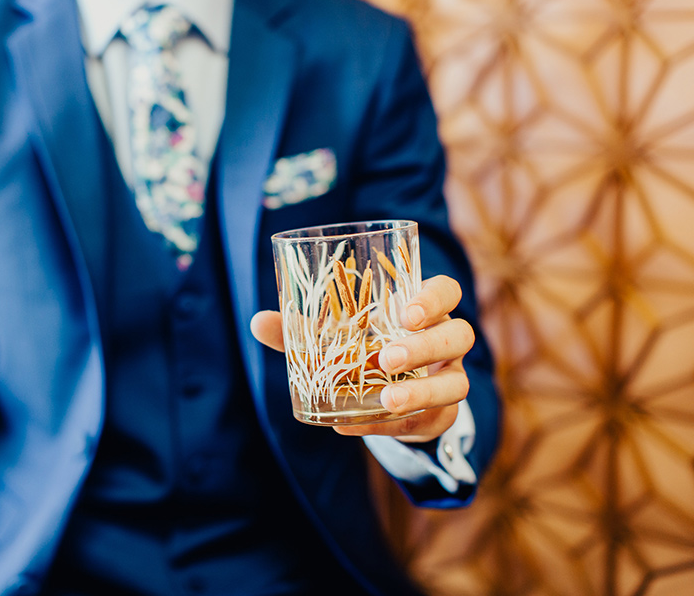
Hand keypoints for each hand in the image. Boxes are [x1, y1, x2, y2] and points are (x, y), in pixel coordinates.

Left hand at [250, 275, 473, 442]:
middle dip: (426, 346)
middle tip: (387, 358)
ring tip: (387, 399)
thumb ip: (299, 330)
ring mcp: (449, 380)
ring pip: (456, 384)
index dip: (434, 298)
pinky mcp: (440, 417)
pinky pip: (428, 421)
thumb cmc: (362, 351)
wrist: (385, 398)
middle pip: (459, 335)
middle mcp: (445, 343)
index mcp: (424, 311)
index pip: (448, 291)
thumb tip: (257, 321)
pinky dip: (391, 425)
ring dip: (421, 391)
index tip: (405, 312)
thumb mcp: (335, 338)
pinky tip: (354, 425)